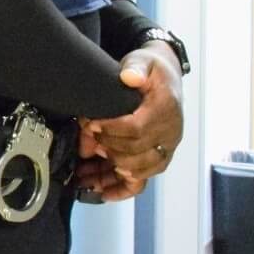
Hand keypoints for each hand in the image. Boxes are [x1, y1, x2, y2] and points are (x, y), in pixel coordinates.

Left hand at [76, 43, 184, 200]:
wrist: (165, 78)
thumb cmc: (152, 71)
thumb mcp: (144, 60)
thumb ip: (136, 67)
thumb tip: (130, 77)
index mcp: (166, 109)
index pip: (138, 127)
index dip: (112, 129)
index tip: (91, 124)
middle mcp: (170, 133)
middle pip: (135, 152)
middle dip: (106, 148)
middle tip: (85, 140)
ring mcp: (165, 149)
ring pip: (137, 171)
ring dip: (107, 173)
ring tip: (83, 172)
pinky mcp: (158, 159)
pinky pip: (142, 182)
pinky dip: (122, 189)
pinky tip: (102, 192)